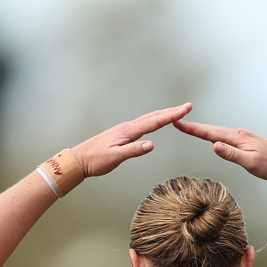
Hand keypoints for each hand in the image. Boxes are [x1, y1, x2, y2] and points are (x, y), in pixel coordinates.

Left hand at [72, 103, 192, 176]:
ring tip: (176, 111)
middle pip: (154, 116)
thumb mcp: (115, 158)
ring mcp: (125, 129)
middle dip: (172, 111)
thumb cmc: (96, 160)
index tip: (185, 109)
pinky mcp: (122, 133)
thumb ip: (134, 151)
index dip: (172, 115)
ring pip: (149, 118)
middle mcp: (128, 127)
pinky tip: (155, 121)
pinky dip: (154, 120)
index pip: (155, 122)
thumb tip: (152, 144)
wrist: (80, 159)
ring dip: (164, 114)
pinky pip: (143, 123)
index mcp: (128, 131)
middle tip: (187, 106)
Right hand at [173, 118, 266, 180]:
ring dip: (202, 130)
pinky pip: (224, 137)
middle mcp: (238, 134)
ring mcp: (241, 137)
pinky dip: (213, 135)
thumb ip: (231, 154)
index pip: (210, 133)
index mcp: (237, 138)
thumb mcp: (250, 162)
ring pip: (217, 133)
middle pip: (211, 130)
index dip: (193, 129)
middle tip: (178, 123)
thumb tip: (214, 146)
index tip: (178, 123)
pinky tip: (211, 137)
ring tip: (188, 128)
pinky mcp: (244, 142)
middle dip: (194, 127)